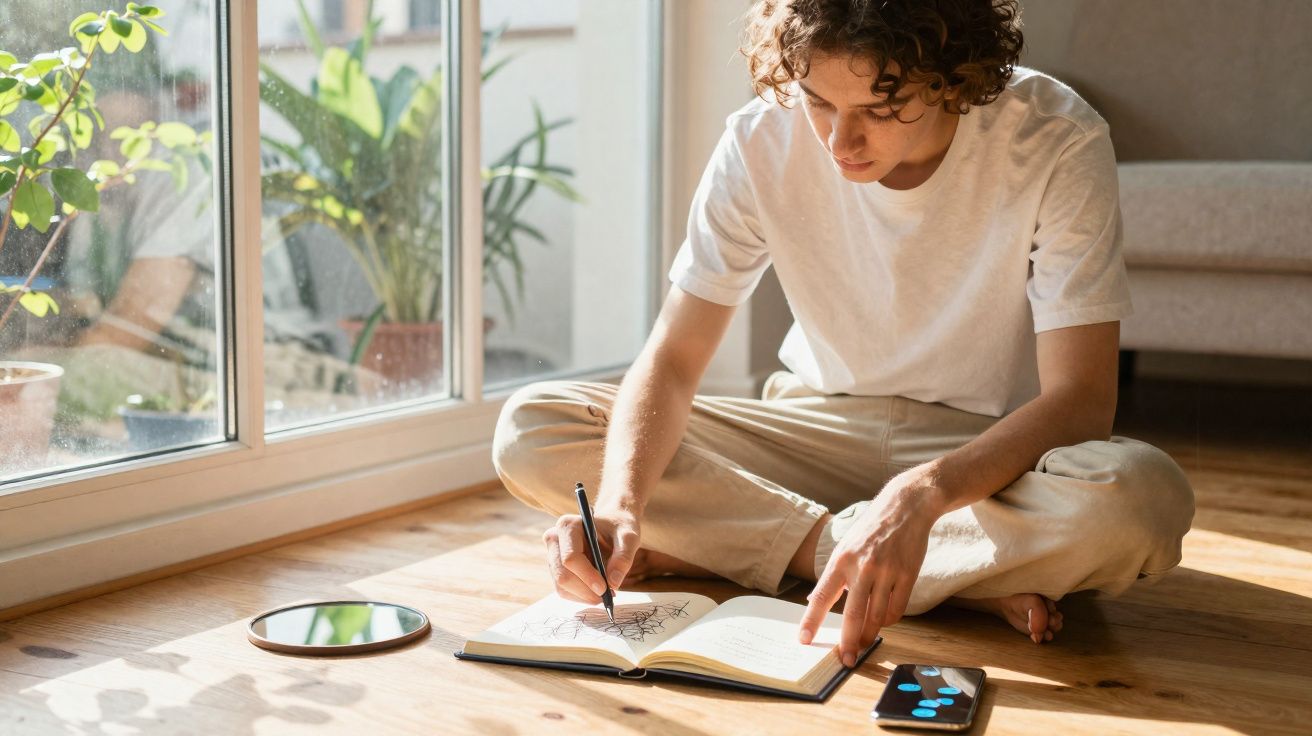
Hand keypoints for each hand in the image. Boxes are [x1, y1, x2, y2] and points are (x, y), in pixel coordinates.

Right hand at [542, 507, 640, 603]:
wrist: (612, 525)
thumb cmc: (619, 527)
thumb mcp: (629, 536)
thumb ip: (623, 557)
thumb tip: (613, 583)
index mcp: (568, 526)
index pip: (571, 558)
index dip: (587, 576)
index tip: (606, 588)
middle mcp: (554, 539)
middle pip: (562, 575)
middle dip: (586, 591)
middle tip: (609, 595)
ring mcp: (552, 555)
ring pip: (561, 586)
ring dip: (585, 596)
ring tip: (607, 593)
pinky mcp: (556, 569)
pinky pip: (563, 591)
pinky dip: (581, 597)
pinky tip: (598, 591)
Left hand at [798, 469, 944, 665]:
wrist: (905, 506)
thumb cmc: (871, 528)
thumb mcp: (845, 545)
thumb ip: (833, 575)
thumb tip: (813, 600)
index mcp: (841, 560)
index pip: (821, 597)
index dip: (811, 621)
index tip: (804, 640)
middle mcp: (862, 567)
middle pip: (852, 615)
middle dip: (848, 642)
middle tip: (845, 659)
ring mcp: (887, 572)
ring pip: (876, 617)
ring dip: (869, 633)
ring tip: (864, 641)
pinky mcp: (908, 575)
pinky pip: (897, 609)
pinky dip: (889, 620)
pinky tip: (884, 620)